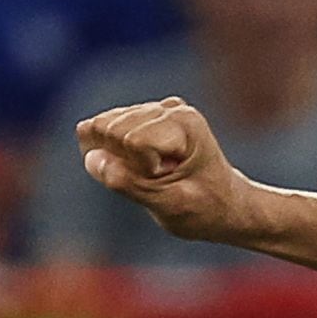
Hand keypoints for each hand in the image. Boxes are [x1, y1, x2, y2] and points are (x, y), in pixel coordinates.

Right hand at [78, 98, 254, 243]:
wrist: (224, 205)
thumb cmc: (204, 210)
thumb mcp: (168, 205)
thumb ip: (128, 183)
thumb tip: (92, 158)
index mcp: (185, 123)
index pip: (130, 140)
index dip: (139, 170)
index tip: (168, 180)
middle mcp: (170, 108)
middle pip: (109, 128)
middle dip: (125, 161)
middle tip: (161, 178)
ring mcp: (155, 109)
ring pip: (100, 127)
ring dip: (120, 158)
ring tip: (156, 172)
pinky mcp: (141, 116)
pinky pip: (101, 129)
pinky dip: (116, 154)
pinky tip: (146, 164)